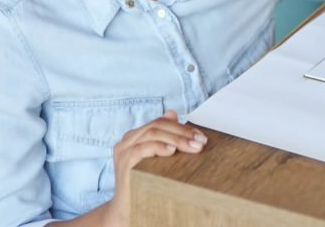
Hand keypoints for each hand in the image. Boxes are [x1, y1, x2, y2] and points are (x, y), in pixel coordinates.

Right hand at [105, 110, 206, 226]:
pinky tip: (171, 151)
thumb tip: (172, 113)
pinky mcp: (123, 164)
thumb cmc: (144, 184)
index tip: (200, 136)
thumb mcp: (156, 159)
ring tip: (193, 146)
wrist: (126, 212)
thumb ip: (163, 138)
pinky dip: (158, 147)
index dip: (181, 127)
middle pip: (157, 126)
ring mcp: (123, 151)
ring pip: (152, 134)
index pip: (160, 123)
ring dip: (176, 139)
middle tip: (201, 141)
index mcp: (134, 136)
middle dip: (182, 132)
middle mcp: (127, 140)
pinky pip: (141, 149)